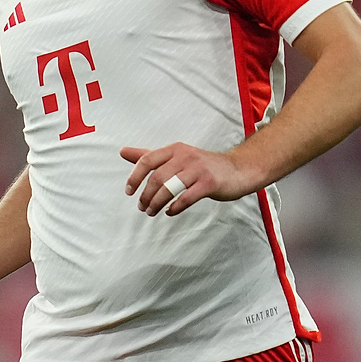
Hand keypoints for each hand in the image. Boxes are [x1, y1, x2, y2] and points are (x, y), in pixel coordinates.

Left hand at [121, 143, 256, 216]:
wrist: (238, 170)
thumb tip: (123, 151)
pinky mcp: (209, 183)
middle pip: (157, 177)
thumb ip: (150, 156)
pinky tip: (170, 212)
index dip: (135, 177)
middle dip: (146, 195)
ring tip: (151, 212)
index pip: (147, 160)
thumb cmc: (203, 165)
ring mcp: (198, 169)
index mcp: (175, 149)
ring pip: (170, 188)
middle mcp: (185, 156)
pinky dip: (175, 207)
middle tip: (141, 207)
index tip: (129, 192)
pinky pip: (187, 197)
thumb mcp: (176, 157)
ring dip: (157, 203)